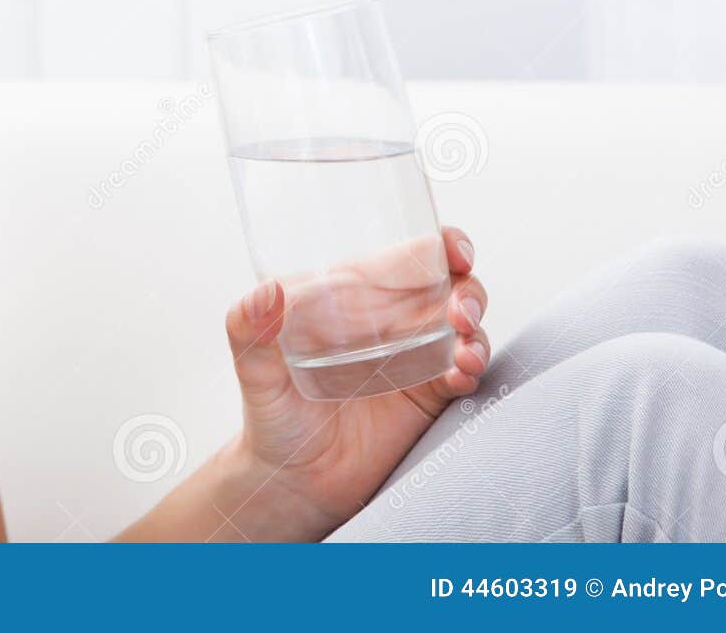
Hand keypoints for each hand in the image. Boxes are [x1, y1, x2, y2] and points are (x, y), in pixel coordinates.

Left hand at [221, 226, 488, 539]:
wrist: (293, 481)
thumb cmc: (271, 414)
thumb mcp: (254, 370)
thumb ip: (249, 331)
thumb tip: (266, 291)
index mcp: (352, 297)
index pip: (405, 256)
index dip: (440, 244)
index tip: (454, 251)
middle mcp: (389, 321)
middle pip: (448, 286)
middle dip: (468, 290)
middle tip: (460, 313)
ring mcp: (413, 357)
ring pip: (464, 327)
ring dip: (476, 331)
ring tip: (464, 351)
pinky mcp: (427, 396)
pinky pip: (462, 372)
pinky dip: (471, 369)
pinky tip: (460, 376)